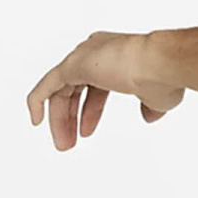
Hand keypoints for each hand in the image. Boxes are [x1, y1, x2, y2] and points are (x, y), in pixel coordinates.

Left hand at [25, 32, 183, 149]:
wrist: (160, 64)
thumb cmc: (163, 77)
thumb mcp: (158, 98)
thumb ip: (150, 105)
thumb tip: (149, 116)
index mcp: (115, 56)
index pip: (95, 86)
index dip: (90, 112)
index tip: (87, 132)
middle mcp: (96, 52)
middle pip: (74, 88)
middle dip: (71, 117)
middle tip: (69, 143)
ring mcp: (83, 57)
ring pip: (61, 90)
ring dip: (60, 118)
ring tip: (63, 145)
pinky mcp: (73, 64)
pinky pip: (47, 84)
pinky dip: (37, 100)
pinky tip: (35, 120)